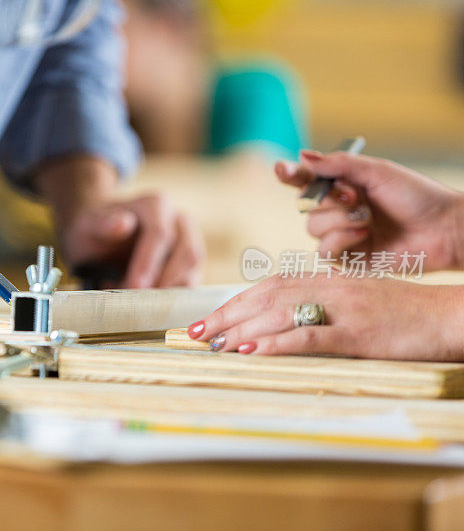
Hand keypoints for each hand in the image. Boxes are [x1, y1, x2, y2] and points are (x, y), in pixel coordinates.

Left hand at [34, 155, 203, 288]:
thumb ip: (103, 224)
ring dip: (169, 293)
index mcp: (157, 205)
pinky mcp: (190, 266)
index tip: (134, 286)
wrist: (102, 235)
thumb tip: (122, 224)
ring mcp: (190, 243)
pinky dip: (171, 299)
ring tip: (138, 304)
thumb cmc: (96, 229)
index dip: (149, 263)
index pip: (161, 234)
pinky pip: (190, 284)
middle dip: (163, 282)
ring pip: (193, 271)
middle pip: (187, 254)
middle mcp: (180, 221)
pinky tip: (147, 306)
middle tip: (139, 304)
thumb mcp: (89, 225)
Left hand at [187, 274, 463, 361]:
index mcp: (325, 278)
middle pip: (264, 298)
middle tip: (193, 333)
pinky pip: (310, 336)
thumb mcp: (355, 299)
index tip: (207, 319)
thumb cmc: (402, 311)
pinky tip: (252, 352)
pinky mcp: (357, 333)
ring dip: (241, 331)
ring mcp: (342, 309)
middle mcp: (328, 287)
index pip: (268, 286)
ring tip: (213, 345)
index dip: (234, 302)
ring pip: (279, 315)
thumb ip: (320, 303)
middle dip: (225, 316)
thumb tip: (283, 320)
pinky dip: (277, 344)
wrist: (448, 314)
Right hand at [276, 150, 463, 271]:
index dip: (290, 175)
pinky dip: (343, 241)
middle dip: (328, 201)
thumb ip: (339, 165)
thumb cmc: (417, 197)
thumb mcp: (377, 171)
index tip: (282, 170)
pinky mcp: (348, 258)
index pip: (306, 180)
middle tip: (356, 198)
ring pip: (313, 229)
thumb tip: (303, 156)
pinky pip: (324, 251)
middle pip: (305, 207)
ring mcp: (342, 234)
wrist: (442, 229)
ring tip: (368, 219)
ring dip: (340, 221)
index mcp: (343, 186)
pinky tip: (366, 237)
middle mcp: (338, 210)